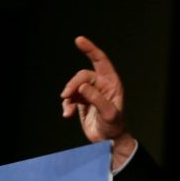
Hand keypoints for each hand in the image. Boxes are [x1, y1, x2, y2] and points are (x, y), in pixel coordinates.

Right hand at [61, 36, 134, 169]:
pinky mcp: (82, 101)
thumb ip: (96, 99)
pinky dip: (66, 105)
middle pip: (82, 76)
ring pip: (74, 86)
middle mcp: (102, 85)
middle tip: (65, 96)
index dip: (91, 50)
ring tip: (67, 110)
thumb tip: (82, 86)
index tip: (79, 40)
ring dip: (68, 96)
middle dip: (73, 84)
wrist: (108, 140)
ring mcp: (91, 92)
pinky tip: (66, 115)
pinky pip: (70, 97)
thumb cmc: (114, 126)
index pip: (101, 62)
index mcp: (112, 83)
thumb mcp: (109, 114)